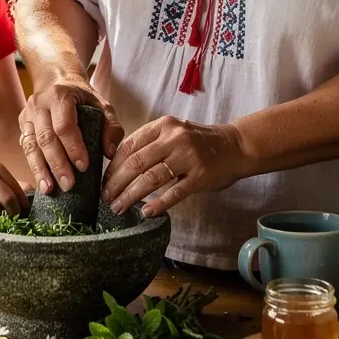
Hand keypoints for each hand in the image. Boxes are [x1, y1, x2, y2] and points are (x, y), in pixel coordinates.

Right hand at [18, 75, 123, 194]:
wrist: (56, 79)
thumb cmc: (82, 96)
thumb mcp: (102, 104)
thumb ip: (111, 127)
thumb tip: (109, 153)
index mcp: (60, 95)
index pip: (64, 125)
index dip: (73, 147)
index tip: (83, 167)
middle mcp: (39, 104)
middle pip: (45, 138)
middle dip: (57, 164)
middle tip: (68, 185)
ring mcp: (27, 114)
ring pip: (31, 145)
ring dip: (40, 169)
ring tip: (49, 189)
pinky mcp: (22, 124)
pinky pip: (25, 148)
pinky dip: (33, 166)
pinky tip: (42, 182)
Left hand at [101, 116, 248, 217]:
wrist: (235, 145)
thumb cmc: (198, 142)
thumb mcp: (172, 133)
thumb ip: (150, 144)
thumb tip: (118, 167)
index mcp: (163, 125)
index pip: (129, 146)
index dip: (112, 166)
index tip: (103, 181)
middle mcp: (174, 138)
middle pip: (136, 163)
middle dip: (116, 183)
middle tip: (106, 198)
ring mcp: (189, 157)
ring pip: (151, 179)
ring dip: (131, 195)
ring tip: (119, 208)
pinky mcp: (201, 176)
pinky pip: (174, 192)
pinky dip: (157, 204)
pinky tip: (145, 212)